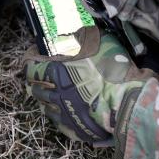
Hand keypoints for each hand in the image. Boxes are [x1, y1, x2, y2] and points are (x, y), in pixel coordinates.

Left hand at [23, 26, 151, 145]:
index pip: (31, 66)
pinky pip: (60, 124)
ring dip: (45, 99)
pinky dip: (59, 117)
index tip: (33, 55)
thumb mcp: (98, 42)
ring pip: (45, 107)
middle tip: (39, 77)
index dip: (30, 59)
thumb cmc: (113, 69)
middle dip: (35, 81)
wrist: (128, 101)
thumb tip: (73, 29)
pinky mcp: (74, 129)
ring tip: (49, 95)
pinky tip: (64, 112)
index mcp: (56, 71)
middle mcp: (56, 93)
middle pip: (35, 88)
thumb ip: (81, 37)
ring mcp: (64, 113)